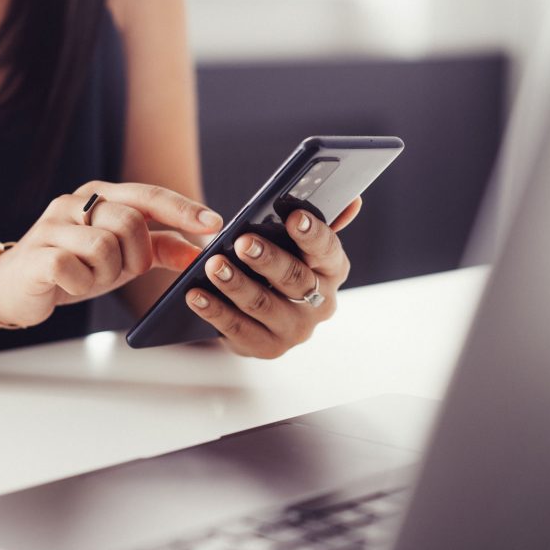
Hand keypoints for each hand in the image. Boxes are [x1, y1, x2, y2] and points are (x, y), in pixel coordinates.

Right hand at [0, 181, 222, 327]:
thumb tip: (198, 252)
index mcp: (99, 195)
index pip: (148, 195)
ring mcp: (52, 225)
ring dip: (106, 273)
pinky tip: (70, 284)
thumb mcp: (120, 257)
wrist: (13, 289)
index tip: (214, 224)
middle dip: (135, 257)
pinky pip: (76, 268)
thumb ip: (158, 249)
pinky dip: (82, 284)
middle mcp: (75, 202)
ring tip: (89, 277)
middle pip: (129, 222)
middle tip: (122, 270)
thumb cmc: (71, 266)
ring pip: (104, 247)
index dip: (182, 209)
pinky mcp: (37, 253)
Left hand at [185, 197, 361, 358]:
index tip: (293, 217)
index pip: (328, 250)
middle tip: (242, 241)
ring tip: (212, 265)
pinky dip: (215, 310)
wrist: (262, 316)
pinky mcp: (268, 348)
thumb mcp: (300, 245)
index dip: (312, 233)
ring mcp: (296, 330)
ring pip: (263, 304)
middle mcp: (321, 303)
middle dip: (267, 259)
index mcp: (332, 270)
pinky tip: (195, 295)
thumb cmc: (281, 266)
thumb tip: (354, 201)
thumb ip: (320, 221)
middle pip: (294, 279)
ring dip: (236, 283)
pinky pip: (237, 329)